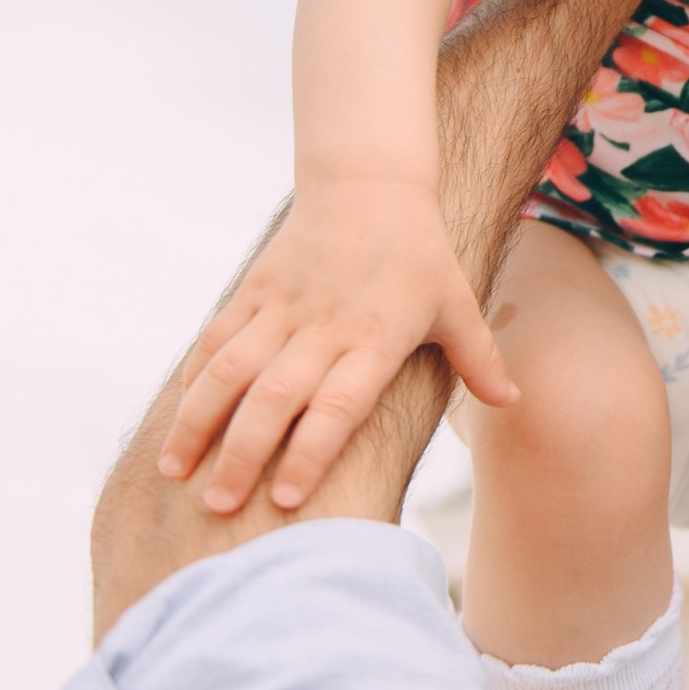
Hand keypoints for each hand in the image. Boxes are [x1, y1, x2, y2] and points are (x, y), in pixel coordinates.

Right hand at [156, 176, 515, 513]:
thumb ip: (479, 358)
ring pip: (230, 371)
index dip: (310, 452)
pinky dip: (193, 380)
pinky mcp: (255, 290)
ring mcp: (283, 308)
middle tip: (218, 506)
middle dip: (242, 456)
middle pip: (274, 399)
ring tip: (174, 473)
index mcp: (375, 339)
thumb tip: (513, 402)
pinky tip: (177, 421)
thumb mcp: (457, 302)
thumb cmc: (421, 253)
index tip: (286, 499)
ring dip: (199, 423)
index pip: (338, 406)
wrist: (369, 183)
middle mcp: (323, 328)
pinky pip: (216, 339)